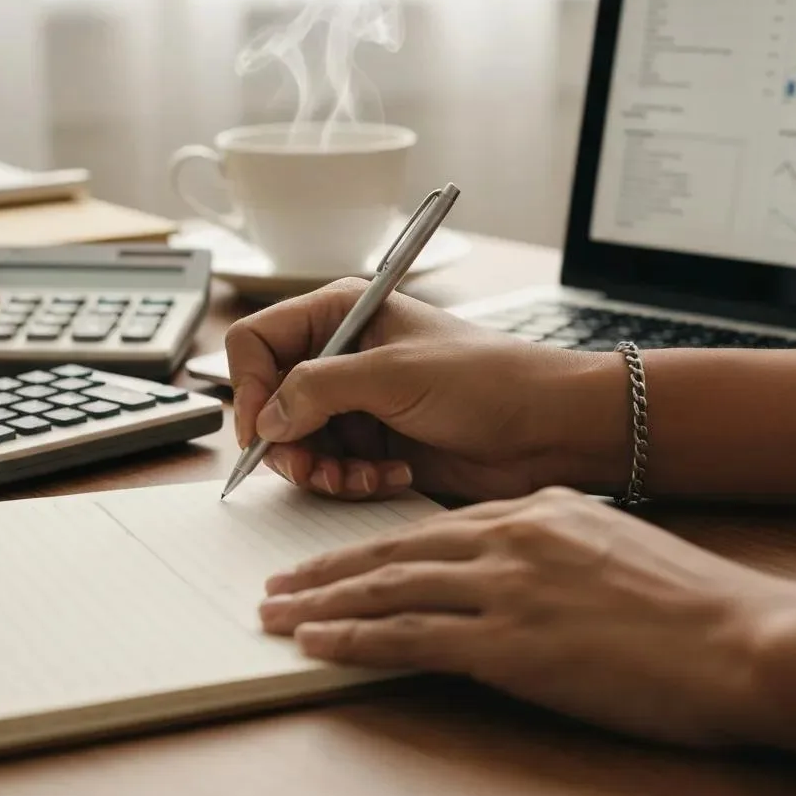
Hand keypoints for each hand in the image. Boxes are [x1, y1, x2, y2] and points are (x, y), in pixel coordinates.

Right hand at [226, 279, 629, 501]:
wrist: (548, 428)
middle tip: (312, 468)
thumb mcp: (395, 373)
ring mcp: (358, 402)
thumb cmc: (489, 378)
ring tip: (361, 475)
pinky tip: (390, 475)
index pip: (257, 342)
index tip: (261, 431)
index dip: (248, 387)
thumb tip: (266, 418)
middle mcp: (343, 356)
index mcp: (341, 314)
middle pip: (270, 401)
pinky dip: (351, 480)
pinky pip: (332, 469)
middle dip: (289, 442)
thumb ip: (319, 388)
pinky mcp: (374, 442)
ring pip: (297, 443)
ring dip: (323, 469)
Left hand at [259, 486, 786, 747]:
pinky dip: (356, 639)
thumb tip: (505, 550)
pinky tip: (318, 644)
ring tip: (276, 615)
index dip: (369, 546)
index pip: (427, 528)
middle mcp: (508, 539)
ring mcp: (505, 590)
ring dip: (324, 603)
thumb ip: (549, 537)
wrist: (737, 637)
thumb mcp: (607, 539)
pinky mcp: (510, 645)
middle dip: (325, 571)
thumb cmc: (684, 597)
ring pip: (388, 590)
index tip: (331, 561)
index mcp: (532, 511)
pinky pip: (411, 639)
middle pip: (392, 553)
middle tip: (276, 586)